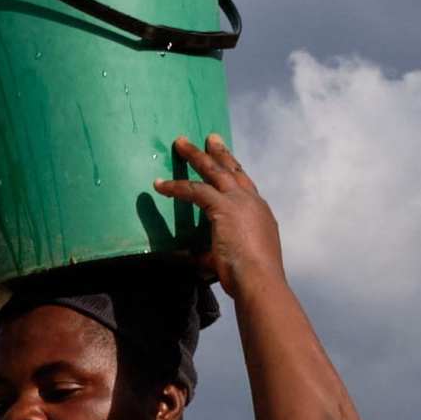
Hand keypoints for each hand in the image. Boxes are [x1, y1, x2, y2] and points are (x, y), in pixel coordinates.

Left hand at [152, 133, 282, 295]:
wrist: (259, 281)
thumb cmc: (249, 278)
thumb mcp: (231, 262)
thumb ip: (210, 256)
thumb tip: (191, 259)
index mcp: (260, 215)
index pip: (245, 187)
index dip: (234, 174)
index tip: (227, 163)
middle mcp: (252, 203)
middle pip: (234, 170)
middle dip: (220, 153)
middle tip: (211, 138)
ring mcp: (239, 202)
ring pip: (214, 170)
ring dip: (196, 155)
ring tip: (180, 143)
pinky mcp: (223, 207)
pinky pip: (195, 190)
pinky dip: (176, 187)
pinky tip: (160, 185)